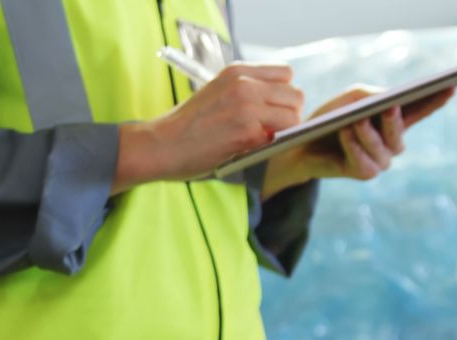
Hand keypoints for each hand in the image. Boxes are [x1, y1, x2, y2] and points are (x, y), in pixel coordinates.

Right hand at [114, 63, 303, 193]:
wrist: (161, 145)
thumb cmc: (186, 126)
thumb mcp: (217, 93)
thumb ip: (246, 92)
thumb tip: (277, 105)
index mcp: (237, 71)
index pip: (286, 74)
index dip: (283, 95)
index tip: (271, 110)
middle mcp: (244, 84)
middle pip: (295, 94)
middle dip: (288, 115)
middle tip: (270, 130)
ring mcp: (247, 107)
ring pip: (294, 116)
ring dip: (284, 131)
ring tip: (261, 140)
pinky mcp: (248, 132)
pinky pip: (282, 136)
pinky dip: (272, 145)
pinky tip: (251, 149)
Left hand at [263, 85, 454, 198]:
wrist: (301, 146)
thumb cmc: (329, 119)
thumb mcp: (349, 99)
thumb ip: (369, 95)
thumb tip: (387, 99)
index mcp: (393, 122)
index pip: (419, 110)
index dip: (435, 100)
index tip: (451, 86)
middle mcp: (392, 143)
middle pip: (399, 132)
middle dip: (394, 120)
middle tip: (390, 106)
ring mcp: (380, 160)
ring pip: (381, 149)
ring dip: (368, 134)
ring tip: (356, 121)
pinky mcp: (364, 173)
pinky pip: (363, 162)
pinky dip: (353, 146)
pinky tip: (346, 133)